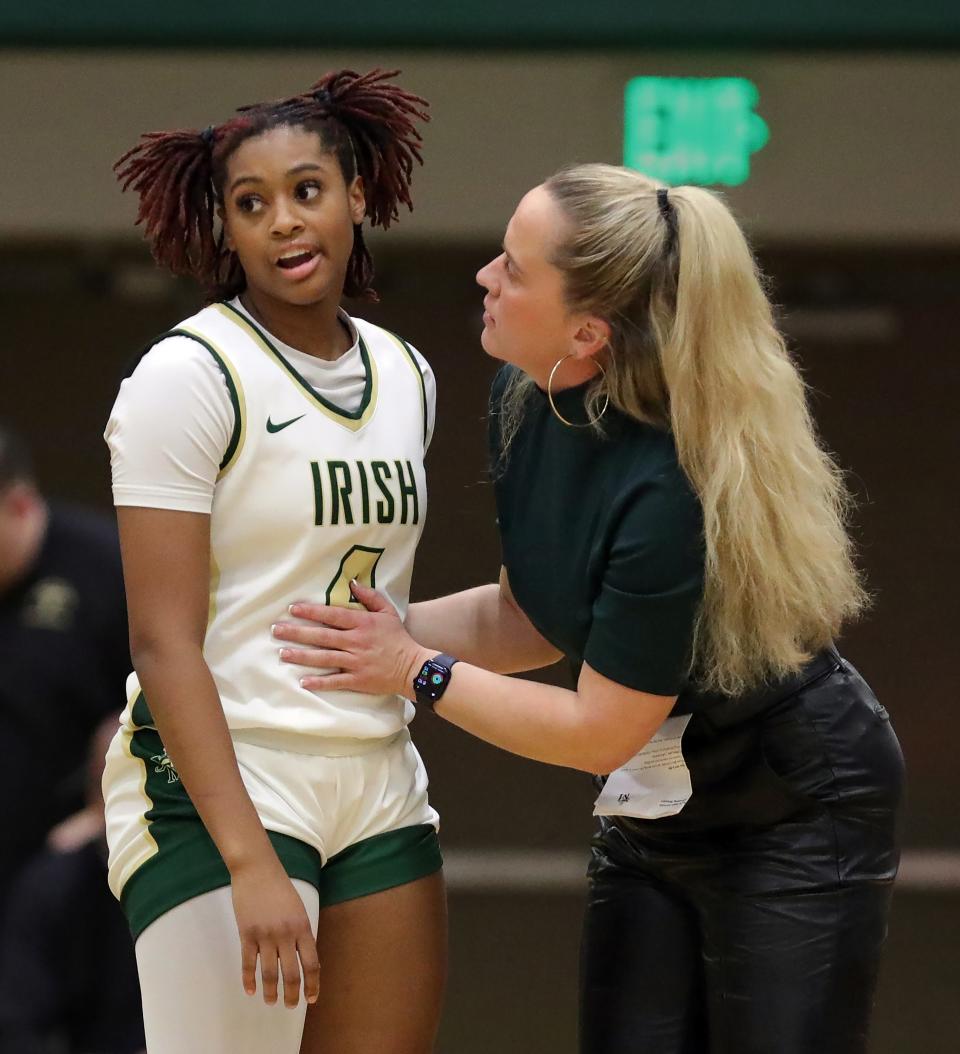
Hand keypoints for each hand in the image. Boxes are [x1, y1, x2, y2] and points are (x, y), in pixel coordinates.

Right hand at [230, 856, 319, 1007]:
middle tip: (291, 1006)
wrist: (257, 869)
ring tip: (272, 1002)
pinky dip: (249, 980)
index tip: (311, 998)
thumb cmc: (279, 887)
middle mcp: (286, 934)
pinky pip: (248, 963)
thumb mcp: (297, 908)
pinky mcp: (246, 934)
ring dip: (271, 992)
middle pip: (292, 973)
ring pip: (269, 973)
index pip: (312, 963)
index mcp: (302, 926)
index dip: (313, 984)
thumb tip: (303, 958)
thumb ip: (300, 932)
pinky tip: (251, 991)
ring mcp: (265, 935)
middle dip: (292, 994)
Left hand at [273, 582, 431, 696]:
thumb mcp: (387, 612)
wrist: (413, 666)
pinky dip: (319, 683)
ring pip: (323, 658)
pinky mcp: (358, 679)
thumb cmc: (398, 638)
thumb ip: (370, 597)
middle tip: (277, 630)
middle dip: (297, 633)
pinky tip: (303, 682)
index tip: (292, 609)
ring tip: (282, 653)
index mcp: (362, 624)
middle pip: (321, 636)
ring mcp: (356, 662)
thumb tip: (352, 583)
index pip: (332, 616)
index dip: (311, 612)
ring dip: (301, 656)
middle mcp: (356, 642)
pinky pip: (335, 681)